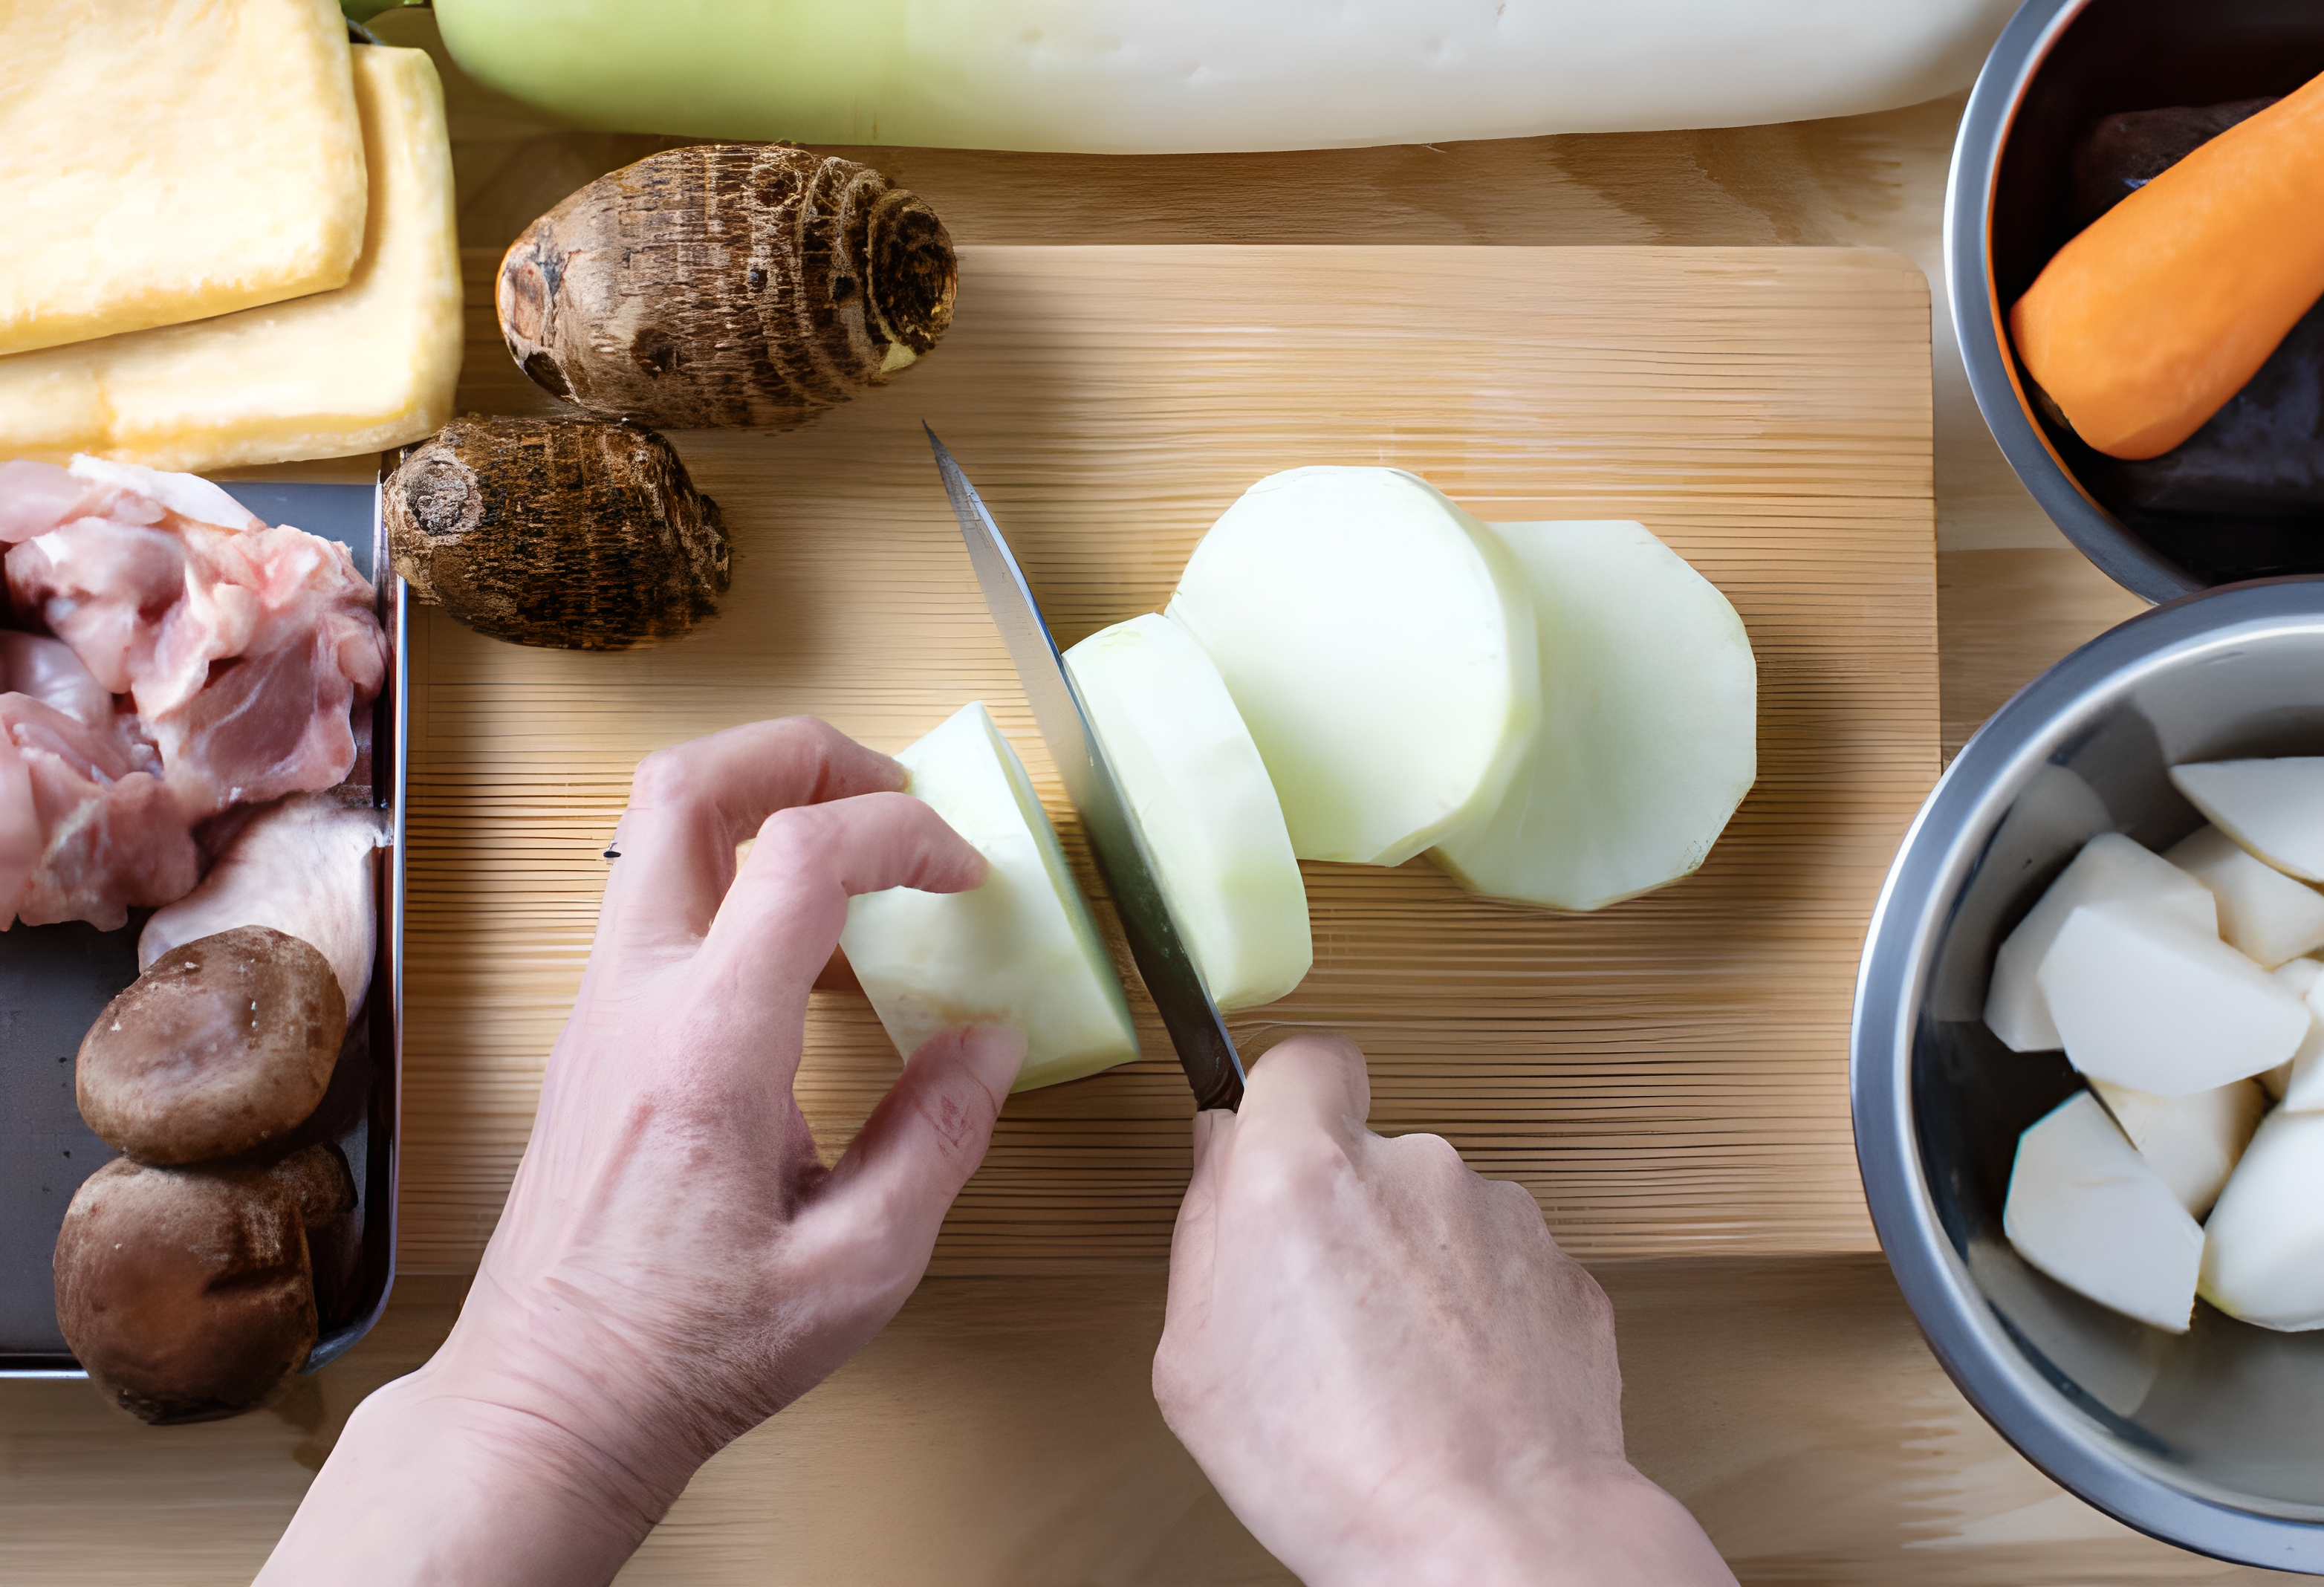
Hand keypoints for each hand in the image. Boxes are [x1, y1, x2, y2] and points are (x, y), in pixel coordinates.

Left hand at [259, 718, 1025, 1585]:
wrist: (547, 1405)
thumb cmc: (690, 1352)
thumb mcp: (858, 1268)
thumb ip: (938, 1140)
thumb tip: (988, 1042)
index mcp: (707, 1046)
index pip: (803, 855)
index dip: (905, 835)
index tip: (966, 875)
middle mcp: (634, 999)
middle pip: (686, 785)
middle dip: (801, 753)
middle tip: (889, 789)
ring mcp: (598, 1009)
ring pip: (654, 829)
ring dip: (759, 801)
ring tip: (854, 850)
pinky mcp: (590, 1034)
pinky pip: (655, 899)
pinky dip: (734, 872)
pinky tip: (804, 951)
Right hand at [1154, 1033, 1732, 1586]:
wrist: (1492, 1539)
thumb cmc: (1336, 1469)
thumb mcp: (1194, 1360)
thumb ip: (1203, 1226)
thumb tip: (1223, 1158)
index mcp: (1302, 1171)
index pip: (1300, 1059)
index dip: (1286, 1099)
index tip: (1278, 1144)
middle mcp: (1411, 1168)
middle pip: (1368, 1152)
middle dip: (1347, 1213)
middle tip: (1323, 1316)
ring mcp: (1501, 1214)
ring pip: (1438, 1214)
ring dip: (1417, 1269)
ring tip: (1397, 1375)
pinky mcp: (1565, 1269)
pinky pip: (1501, 1271)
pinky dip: (1479, 1315)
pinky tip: (1455, 1389)